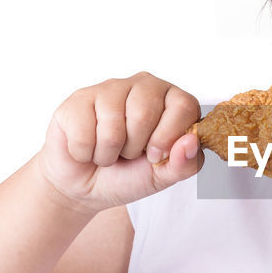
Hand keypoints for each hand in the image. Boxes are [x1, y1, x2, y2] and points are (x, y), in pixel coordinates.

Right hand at [38, 72, 202, 213]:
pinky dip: (86, 152)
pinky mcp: (80, 98)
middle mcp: (144, 86)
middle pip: (144, 114)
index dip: (168, 137)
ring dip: (109, 153)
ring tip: (108, 151)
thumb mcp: (164, 176)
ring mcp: (111, 88)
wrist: (87, 185)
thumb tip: (191, 141)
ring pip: (113, 125)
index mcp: (173, 101)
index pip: (184, 106)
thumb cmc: (129, 174)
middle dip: (134, 148)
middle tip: (128, 154)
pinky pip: (84, 132)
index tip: (155, 156)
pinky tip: (88, 148)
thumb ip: (186, 163)